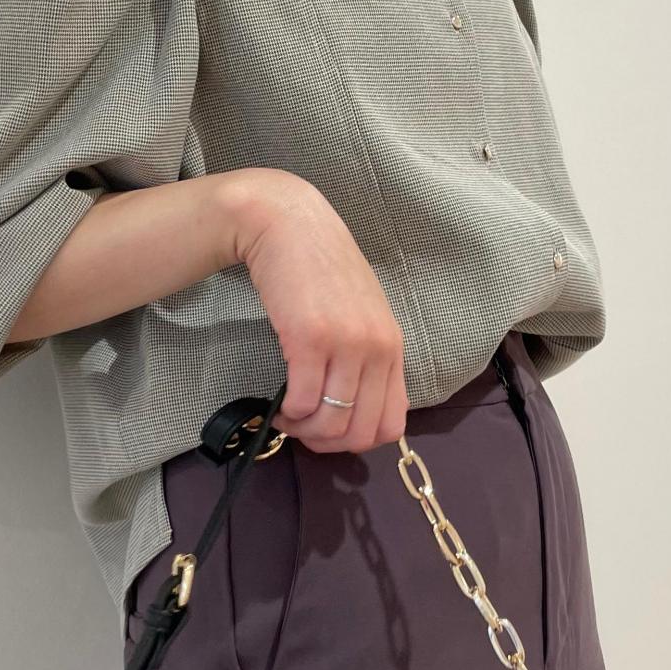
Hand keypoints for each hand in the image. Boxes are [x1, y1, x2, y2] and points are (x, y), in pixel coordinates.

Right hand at [229, 171, 409, 454]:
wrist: (290, 225)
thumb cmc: (321, 268)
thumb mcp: (361, 313)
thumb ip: (366, 355)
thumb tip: (351, 405)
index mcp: (393, 346)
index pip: (393, 423)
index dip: (358, 441)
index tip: (331, 431)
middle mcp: (377, 348)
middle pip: (361, 432)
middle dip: (327, 444)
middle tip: (303, 430)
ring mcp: (346, 344)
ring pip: (331, 423)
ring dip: (303, 432)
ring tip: (287, 418)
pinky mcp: (310, 338)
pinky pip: (303, 402)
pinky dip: (288, 415)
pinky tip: (277, 406)